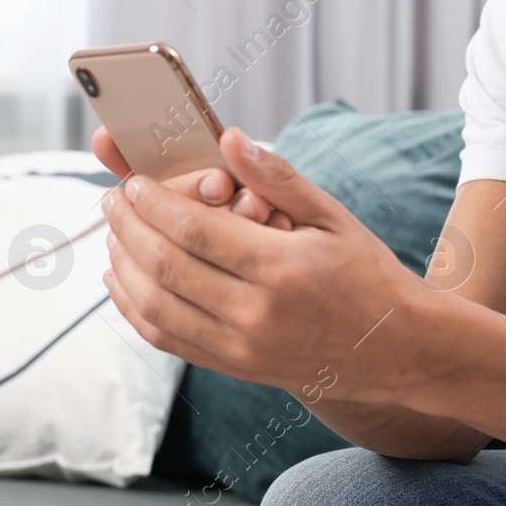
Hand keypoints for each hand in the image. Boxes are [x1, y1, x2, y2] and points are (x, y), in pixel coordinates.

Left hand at [98, 126, 425, 404]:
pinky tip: (124, 280)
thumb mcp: (334, 217)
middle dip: (128, 227)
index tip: (134, 182)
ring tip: (115, 234)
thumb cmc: (367, 274)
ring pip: (154, 306)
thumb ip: (278, 178)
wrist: (392, 349)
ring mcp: (241, 346)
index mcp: (284, 269)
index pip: (196, 231)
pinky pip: (165, 338)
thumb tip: (230, 140)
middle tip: (113, 200)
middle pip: (165, 266)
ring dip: (123, 266)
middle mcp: (256, 313)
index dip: (154, 203)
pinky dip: (133, 308)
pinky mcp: (233, 366)